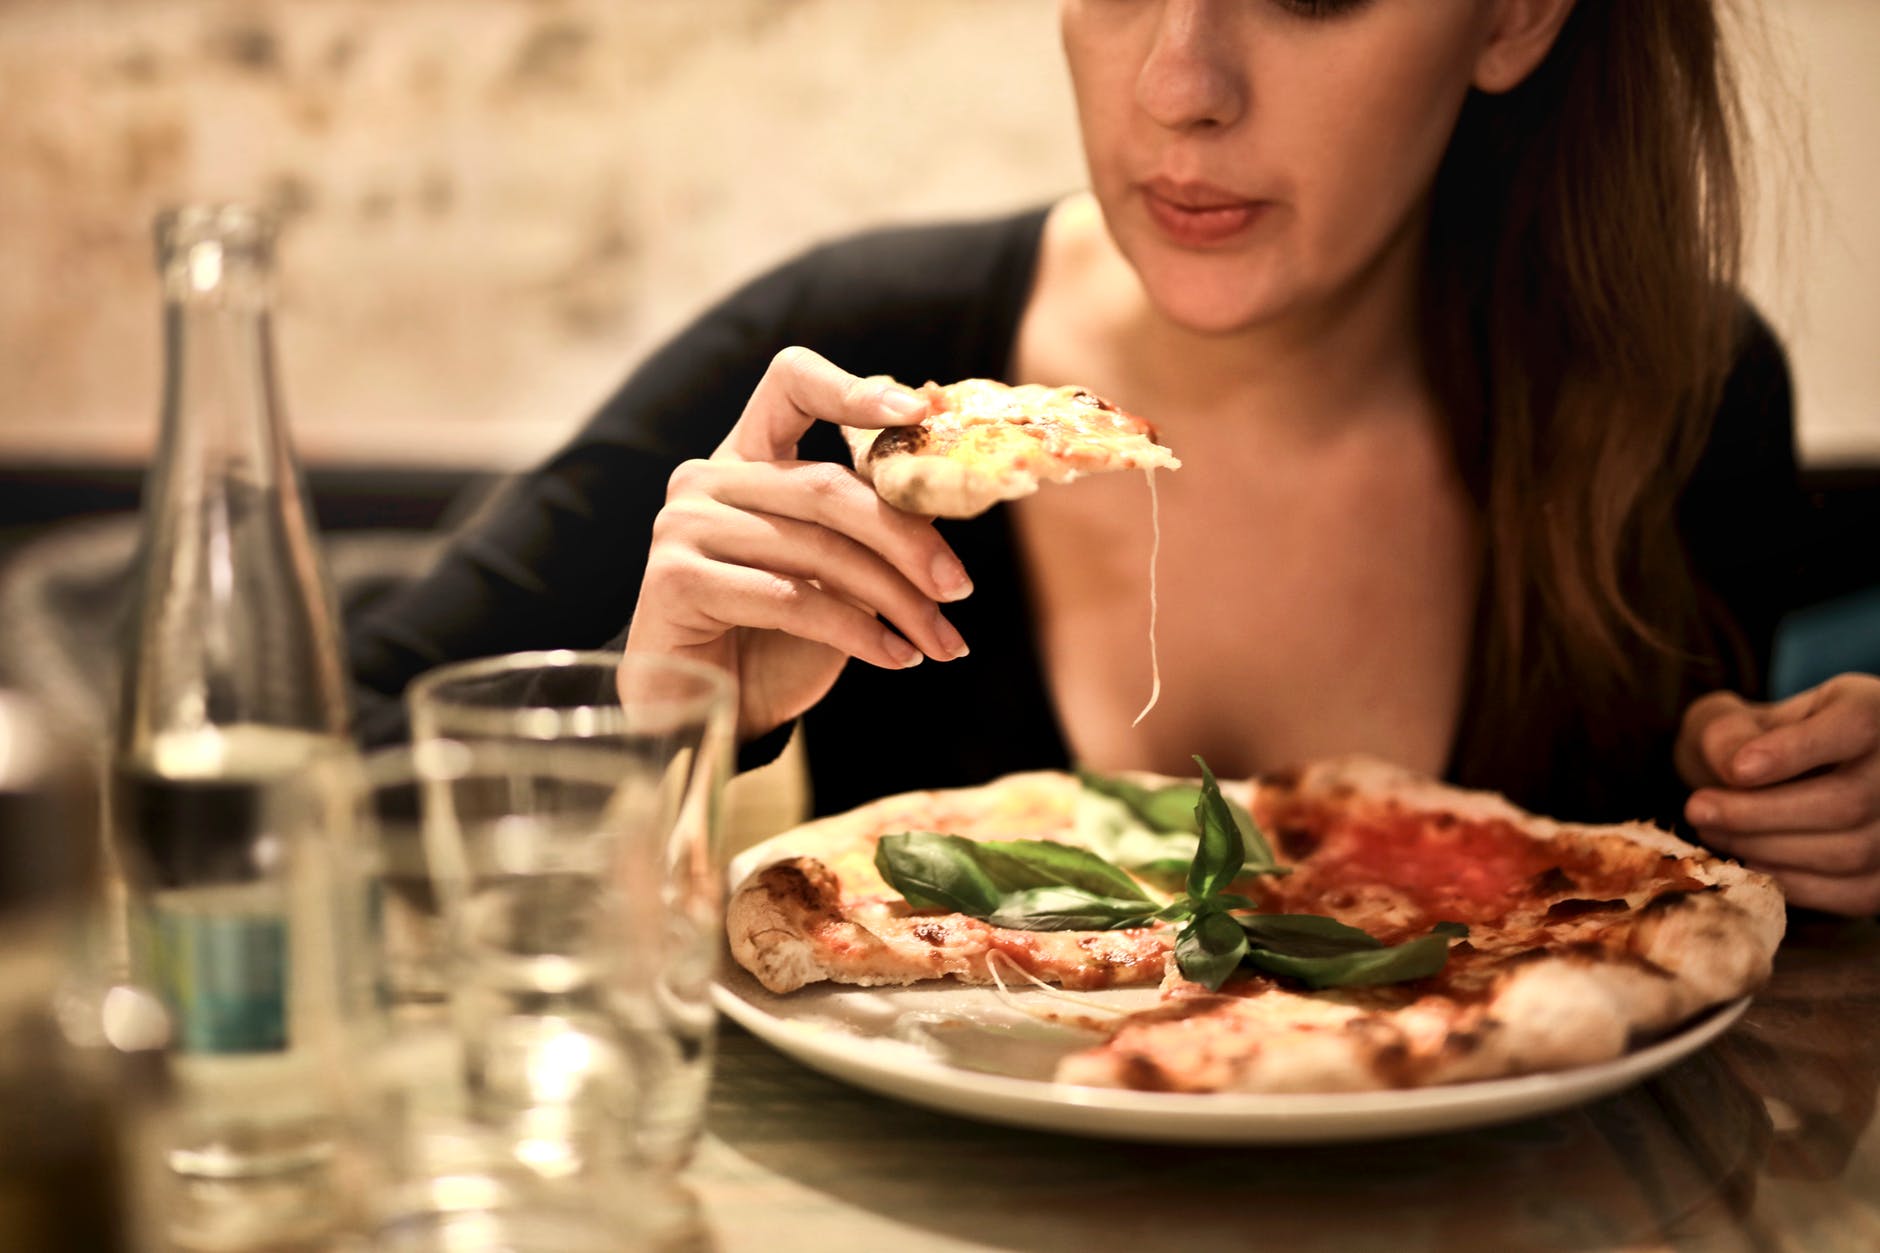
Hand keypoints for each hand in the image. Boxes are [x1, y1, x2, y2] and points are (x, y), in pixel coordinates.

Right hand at [625, 347, 972, 739]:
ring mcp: (684, 525)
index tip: (919, 411)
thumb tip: (946, 494)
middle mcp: (706, 478)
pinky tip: (897, 657)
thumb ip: (870, 524)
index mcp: (746, 456)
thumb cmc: (779, 637)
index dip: (854, 390)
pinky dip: (858, 632)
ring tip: (941, 641)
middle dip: (907, 541)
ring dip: (896, 601)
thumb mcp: (835, 571)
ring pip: (818, 549)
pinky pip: (790, 598)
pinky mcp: (676, 579)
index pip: (792, 384)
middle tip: (960, 587)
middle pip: (828, 487)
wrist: (716, 709)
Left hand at [1675, 674, 1879, 915]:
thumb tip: (1734, 768)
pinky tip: (1748, 862)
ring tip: (1714, 834)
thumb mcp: (1734, 717)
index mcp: (1873, 709)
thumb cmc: (1753, 743)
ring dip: (1768, 850)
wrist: (1780, 781)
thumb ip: (1726, 732)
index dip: (1796, 751)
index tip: (1736, 770)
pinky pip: (1852, 892)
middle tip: (1696, 810)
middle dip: (1760, 814)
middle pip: (1848, 800)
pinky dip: (1791, 882)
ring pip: (1850, 851)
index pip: (1856, 724)